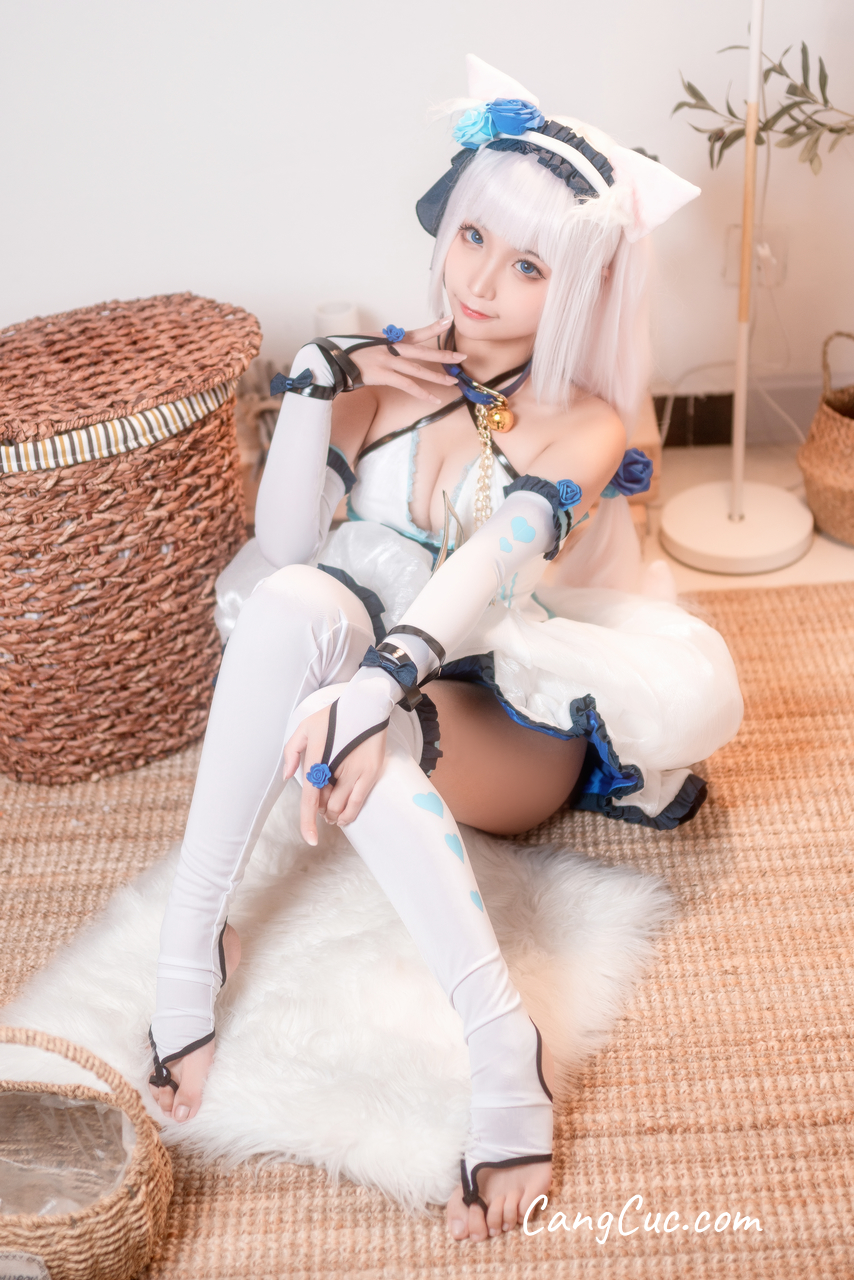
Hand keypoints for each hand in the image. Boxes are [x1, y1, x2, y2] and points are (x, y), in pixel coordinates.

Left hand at [283, 704, 387, 844]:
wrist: (366, 705)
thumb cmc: (334, 716)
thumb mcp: (305, 727)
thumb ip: (291, 752)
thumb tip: (288, 776)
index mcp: (319, 759)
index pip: (311, 798)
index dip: (308, 821)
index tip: (310, 840)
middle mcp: (340, 769)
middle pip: (327, 806)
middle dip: (321, 811)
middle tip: (321, 804)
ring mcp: (358, 772)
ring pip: (344, 808)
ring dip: (335, 814)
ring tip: (331, 811)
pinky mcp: (372, 773)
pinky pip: (359, 802)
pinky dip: (350, 813)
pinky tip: (344, 815)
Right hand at [347, 316, 466, 404]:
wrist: (332, 359)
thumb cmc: (348, 351)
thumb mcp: (369, 341)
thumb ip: (385, 344)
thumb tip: (395, 347)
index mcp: (389, 338)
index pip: (416, 333)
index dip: (433, 327)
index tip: (449, 321)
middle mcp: (391, 348)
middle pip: (423, 350)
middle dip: (443, 354)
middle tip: (461, 357)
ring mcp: (388, 361)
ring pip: (418, 369)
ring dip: (437, 376)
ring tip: (453, 382)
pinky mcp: (384, 375)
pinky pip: (407, 385)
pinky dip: (422, 392)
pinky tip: (434, 398)